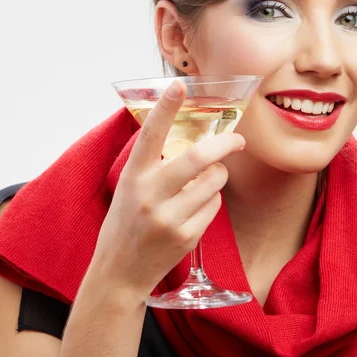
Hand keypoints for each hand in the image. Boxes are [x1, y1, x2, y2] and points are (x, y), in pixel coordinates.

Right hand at [91, 80, 245, 298]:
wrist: (120, 271)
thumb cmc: (126, 222)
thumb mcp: (129, 187)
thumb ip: (154, 164)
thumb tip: (192, 138)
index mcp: (133, 176)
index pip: (150, 135)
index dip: (166, 108)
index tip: (178, 85)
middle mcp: (150, 195)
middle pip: (198, 158)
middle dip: (225, 144)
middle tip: (237, 140)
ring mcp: (169, 218)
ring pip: (214, 181)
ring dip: (218, 175)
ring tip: (206, 181)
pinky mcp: (186, 237)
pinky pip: (214, 205)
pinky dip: (212, 200)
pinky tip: (196, 208)